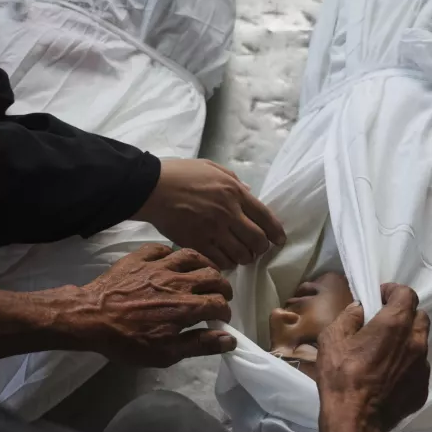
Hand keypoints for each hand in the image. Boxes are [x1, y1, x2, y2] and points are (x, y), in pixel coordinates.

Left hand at [58, 244, 236, 366]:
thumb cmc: (126, 340)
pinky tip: (172, 262)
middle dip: (222, 287)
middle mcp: (178, 282)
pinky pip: (163, 248)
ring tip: (204, 272)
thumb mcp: (165, 354)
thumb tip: (230, 340)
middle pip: (213, 276)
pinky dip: (172, 254)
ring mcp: (159, 266)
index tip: (220, 319)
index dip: (224, 312)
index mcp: (186, 307)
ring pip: (192, 256)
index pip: (219, 304)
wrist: (89, 317)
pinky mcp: (141, 257)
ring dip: (203, 264)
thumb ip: (199, 345)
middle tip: (220, 295)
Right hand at [133, 159, 286, 269]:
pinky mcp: (197, 243)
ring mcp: (212, 230)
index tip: (279, 240)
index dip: (276, 232)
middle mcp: (228, 212)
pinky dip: (226, 264)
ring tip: (240, 256)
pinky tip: (224, 260)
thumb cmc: (181, 174)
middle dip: (261, 248)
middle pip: (257, 240)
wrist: (152, 187)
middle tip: (257, 250)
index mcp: (234, 192)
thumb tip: (250, 193)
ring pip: (241, 254)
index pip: (265, 217)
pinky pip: (219, 261)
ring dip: (244, 258)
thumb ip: (234, 181)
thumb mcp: (212, 168)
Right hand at [315, 284, 429, 431]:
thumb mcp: (332, 339)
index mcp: (395, 324)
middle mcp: (415, 341)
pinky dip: (407, 364)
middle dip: (403, 314)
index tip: (378, 298)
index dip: (393, 291)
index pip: (407, 294)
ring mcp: (422, 366)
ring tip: (386, 351)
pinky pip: (418, 367)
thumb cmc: (341, 376)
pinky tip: (388, 375)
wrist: (355, 421)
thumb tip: (359, 309)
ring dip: (406, 340)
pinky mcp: (422, 387)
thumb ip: (348, 317)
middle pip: (419, 316)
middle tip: (383, 323)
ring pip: (420, 343)